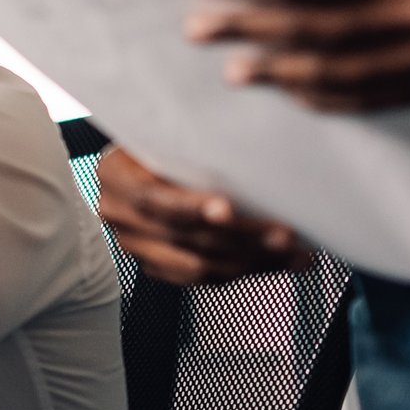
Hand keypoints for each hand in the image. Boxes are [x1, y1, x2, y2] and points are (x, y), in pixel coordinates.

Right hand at [95, 146, 312, 285]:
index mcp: (116, 178)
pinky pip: (205, 278)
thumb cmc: (158, 139)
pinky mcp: (159, 267)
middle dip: (240, 238)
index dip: (190, 207)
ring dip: (252, 261)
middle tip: (284, 234)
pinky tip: (277, 262)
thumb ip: (190, 140)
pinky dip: (245, 270)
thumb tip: (252, 137)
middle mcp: (121, 217)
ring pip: (198, 266)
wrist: (137, 161)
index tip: (228, 209)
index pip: (153, 199)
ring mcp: (138, 246)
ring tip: (293, 253)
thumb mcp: (164, 130)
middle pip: (183, 238)